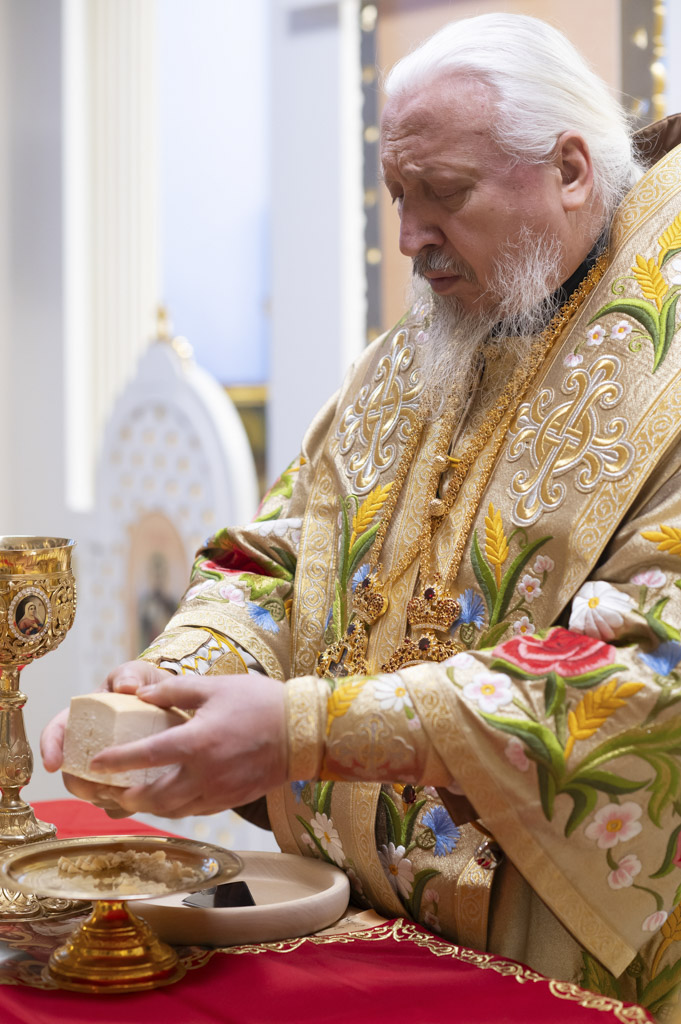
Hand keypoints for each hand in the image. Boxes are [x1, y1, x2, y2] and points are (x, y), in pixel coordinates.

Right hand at [40, 661, 168, 818]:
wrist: (173, 702)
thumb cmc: (147, 686)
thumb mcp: (137, 673)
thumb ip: (129, 675)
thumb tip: (126, 686)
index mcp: (84, 718)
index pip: (57, 732)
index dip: (49, 749)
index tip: (52, 764)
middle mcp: (90, 747)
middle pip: (72, 773)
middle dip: (80, 784)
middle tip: (98, 787)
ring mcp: (107, 768)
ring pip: (94, 793)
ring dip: (103, 798)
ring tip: (124, 792)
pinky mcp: (126, 784)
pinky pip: (118, 804)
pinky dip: (125, 804)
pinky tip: (142, 798)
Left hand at [87, 673, 286, 817]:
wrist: (306, 732)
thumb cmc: (262, 703)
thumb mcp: (216, 687)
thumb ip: (175, 691)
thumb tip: (142, 696)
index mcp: (198, 742)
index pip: (147, 756)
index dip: (117, 760)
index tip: (96, 762)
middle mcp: (205, 774)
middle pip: (154, 796)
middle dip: (128, 796)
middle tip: (110, 789)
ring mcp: (219, 792)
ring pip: (173, 810)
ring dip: (149, 807)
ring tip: (134, 798)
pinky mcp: (232, 800)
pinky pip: (194, 810)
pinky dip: (175, 808)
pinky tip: (170, 798)